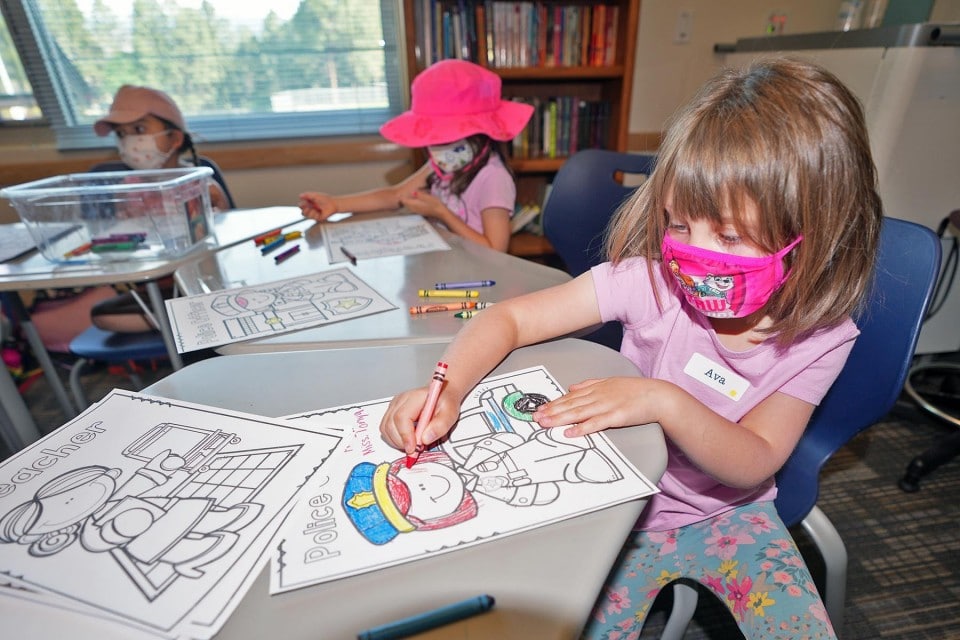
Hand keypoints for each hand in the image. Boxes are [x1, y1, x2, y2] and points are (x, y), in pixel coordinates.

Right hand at [298, 192, 337, 220]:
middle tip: (309, 206)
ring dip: (309, 211)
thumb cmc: (325, 199)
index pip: (301, 206)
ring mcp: (314, 214)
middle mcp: (311, 209)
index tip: (305, 202)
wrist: (333, 204)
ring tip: (315, 208)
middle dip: (304, 209)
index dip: (301, 204)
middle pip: (302, 212)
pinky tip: (319, 211)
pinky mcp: (318, 218)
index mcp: (309, 203)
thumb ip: (307, 195)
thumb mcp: (315, 195)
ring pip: (306, 215)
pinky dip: (315, 214)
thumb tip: (300, 196)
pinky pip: (312, 218)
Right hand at [380, 386, 460, 454]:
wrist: (441, 394)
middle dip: (401, 442)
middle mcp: (400, 400)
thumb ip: (440, 426)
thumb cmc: (445, 402)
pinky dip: (394, 439)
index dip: (405, 436)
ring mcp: (393, 406)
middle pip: (390, 425)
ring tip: (413, 444)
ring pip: (385, 429)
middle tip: (416, 449)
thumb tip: (425, 439)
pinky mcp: (391, 412)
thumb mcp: (450, 413)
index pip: (401, 417)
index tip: (413, 448)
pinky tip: (407, 440)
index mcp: (414, 397)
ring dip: (396, 442)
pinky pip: (386, 429)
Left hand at [399, 190, 444, 219]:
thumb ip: (420, 195)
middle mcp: (415, 208)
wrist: (441, 213)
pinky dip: (410, 204)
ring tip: (405, 197)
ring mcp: (417, 211)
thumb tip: (413, 192)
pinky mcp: (420, 211)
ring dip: (406, 202)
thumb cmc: (436, 204)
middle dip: (402, 199)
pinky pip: (412, 208)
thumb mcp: (428, 197)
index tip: (400, 192)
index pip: (404, 201)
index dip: (401, 196)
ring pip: (408, 206)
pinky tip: (412, 201)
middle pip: (405, 204)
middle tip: (400, 194)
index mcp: (415, 204)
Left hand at [532, 377, 667, 437]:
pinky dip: (582, 429)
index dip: (553, 404)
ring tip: (545, 424)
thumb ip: (589, 384)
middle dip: (550, 412)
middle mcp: (598, 395)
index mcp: (596, 388)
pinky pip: (596, 424)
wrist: (657, 395)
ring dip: (559, 419)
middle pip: (570, 405)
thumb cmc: (635, 391)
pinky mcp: (616, 417)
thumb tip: (571, 387)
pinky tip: (570, 433)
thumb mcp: (610, 382)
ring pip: (578, 414)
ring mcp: (606, 406)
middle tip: (534, 418)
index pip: (569, 397)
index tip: (539, 409)